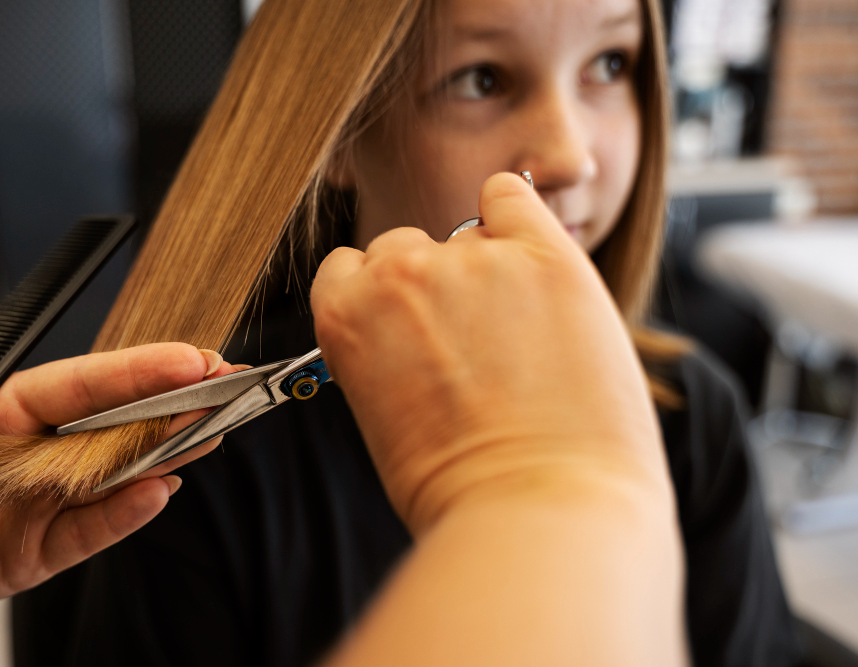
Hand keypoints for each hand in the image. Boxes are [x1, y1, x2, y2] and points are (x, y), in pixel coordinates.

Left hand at [0, 341, 232, 618]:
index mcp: (8, 404)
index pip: (90, 382)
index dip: (143, 368)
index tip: (193, 356)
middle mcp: (35, 452)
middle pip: (121, 426)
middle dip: (180, 406)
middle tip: (232, 390)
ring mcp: (36, 504)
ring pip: (117, 478)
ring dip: (167, 457)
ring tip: (213, 433)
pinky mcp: (25, 556)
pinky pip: (84, 536)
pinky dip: (122, 519)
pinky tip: (158, 492)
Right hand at [311, 172, 671, 532]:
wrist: (538, 513)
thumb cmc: (458, 488)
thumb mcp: (380, 420)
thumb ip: (379, 353)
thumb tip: (408, 327)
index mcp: (346, 316)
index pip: (346, 269)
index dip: (377, 298)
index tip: (407, 325)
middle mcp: (401, 275)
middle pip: (402, 248)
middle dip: (429, 286)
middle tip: (470, 342)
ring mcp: (474, 260)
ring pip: (465, 234)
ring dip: (485, 270)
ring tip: (522, 339)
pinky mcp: (545, 256)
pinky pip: (511, 196)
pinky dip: (517, 217)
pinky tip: (533, 263)